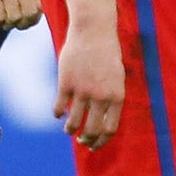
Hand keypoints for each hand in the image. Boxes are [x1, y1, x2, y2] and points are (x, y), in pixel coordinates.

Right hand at [55, 21, 123, 148]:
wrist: (93, 30)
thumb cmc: (107, 53)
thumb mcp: (117, 76)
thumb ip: (111, 98)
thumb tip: (103, 120)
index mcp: (117, 96)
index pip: (110, 129)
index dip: (101, 141)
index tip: (94, 145)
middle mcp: (101, 97)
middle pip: (92, 130)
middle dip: (86, 140)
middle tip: (82, 140)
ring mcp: (82, 90)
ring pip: (73, 122)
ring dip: (70, 130)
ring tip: (69, 130)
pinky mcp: (66, 83)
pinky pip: (59, 107)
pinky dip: (58, 114)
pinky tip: (58, 113)